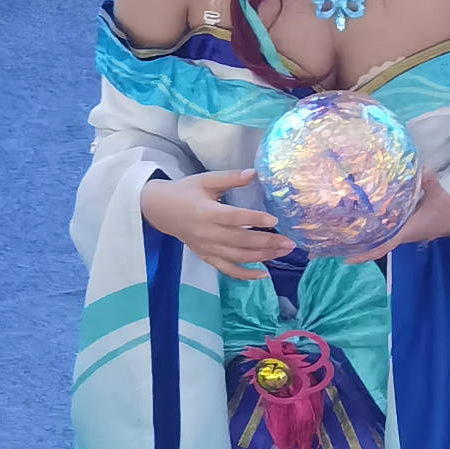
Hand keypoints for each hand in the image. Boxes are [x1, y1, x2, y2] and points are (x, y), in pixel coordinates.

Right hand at [141, 170, 293, 280]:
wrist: (160, 211)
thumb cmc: (184, 192)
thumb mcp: (205, 180)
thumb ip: (229, 178)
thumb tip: (253, 173)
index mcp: (207, 212)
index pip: (234, 218)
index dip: (254, 220)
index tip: (274, 220)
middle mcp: (208, 233)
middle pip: (240, 241)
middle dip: (267, 243)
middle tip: (289, 243)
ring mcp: (207, 248)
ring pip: (238, 257)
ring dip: (262, 257)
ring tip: (283, 252)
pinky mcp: (206, 257)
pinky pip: (227, 270)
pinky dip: (245, 275)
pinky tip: (263, 274)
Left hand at [345, 169, 449, 262]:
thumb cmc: (447, 212)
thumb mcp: (439, 195)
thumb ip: (429, 182)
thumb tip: (421, 169)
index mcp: (406, 231)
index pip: (383, 245)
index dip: (365, 253)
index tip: (348, 259)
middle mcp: (400, 235)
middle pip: (375, 245)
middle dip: (356, 247)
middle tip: (333, 245)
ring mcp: (400, 232)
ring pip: (378, 239)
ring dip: (362, 239)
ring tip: (340, 234)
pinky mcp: (402, 227)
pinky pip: (384, 231)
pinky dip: (371, 230)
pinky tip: (359, 222)